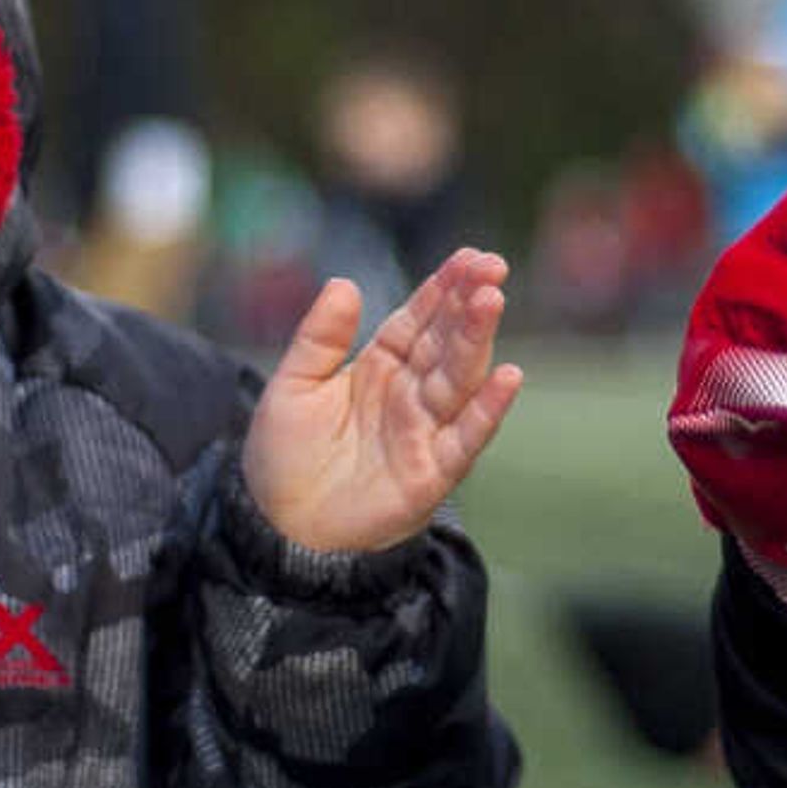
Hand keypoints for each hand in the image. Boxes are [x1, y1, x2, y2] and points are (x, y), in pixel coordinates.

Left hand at [243, 247, 523, 553]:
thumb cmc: (284, 459)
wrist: (278, 530)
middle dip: (468, 305)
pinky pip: (465, 437)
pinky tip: (508, 376)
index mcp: (379, 367)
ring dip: (478, 341)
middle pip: (445, 342)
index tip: (469, 257)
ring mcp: (424, 431)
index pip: (418, 319)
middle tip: (493, 268)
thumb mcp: (292, 387)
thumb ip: (319, 338)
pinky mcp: (431, 472)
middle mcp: (409, 394)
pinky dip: (487, 409)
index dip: (443, 288)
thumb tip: (344, 283)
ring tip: (492, 301)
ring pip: (458, 379)